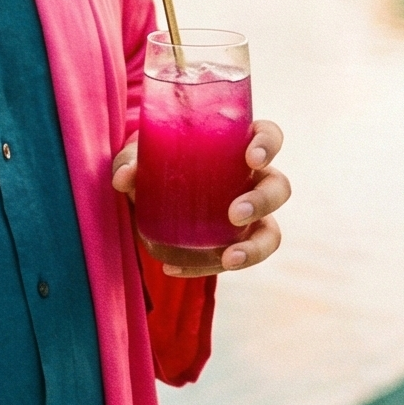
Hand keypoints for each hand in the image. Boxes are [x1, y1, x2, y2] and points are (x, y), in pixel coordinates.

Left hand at [111, 119, 289, 277]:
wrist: (146, 193)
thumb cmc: (154, 161)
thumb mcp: (140, 156)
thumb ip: (131, 161)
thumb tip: (125, 177)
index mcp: (237, 147)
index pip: (269, 136)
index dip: (268, 144)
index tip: (252, 157)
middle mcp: (251, 181)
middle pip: (278, 188)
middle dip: (263, 201)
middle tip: (235, 214)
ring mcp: (248, 216)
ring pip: (270, 232)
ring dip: (255, 247)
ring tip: (229, 258)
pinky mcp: (231, 244)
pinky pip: (231, 259)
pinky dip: (204, 267)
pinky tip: (174, 268)